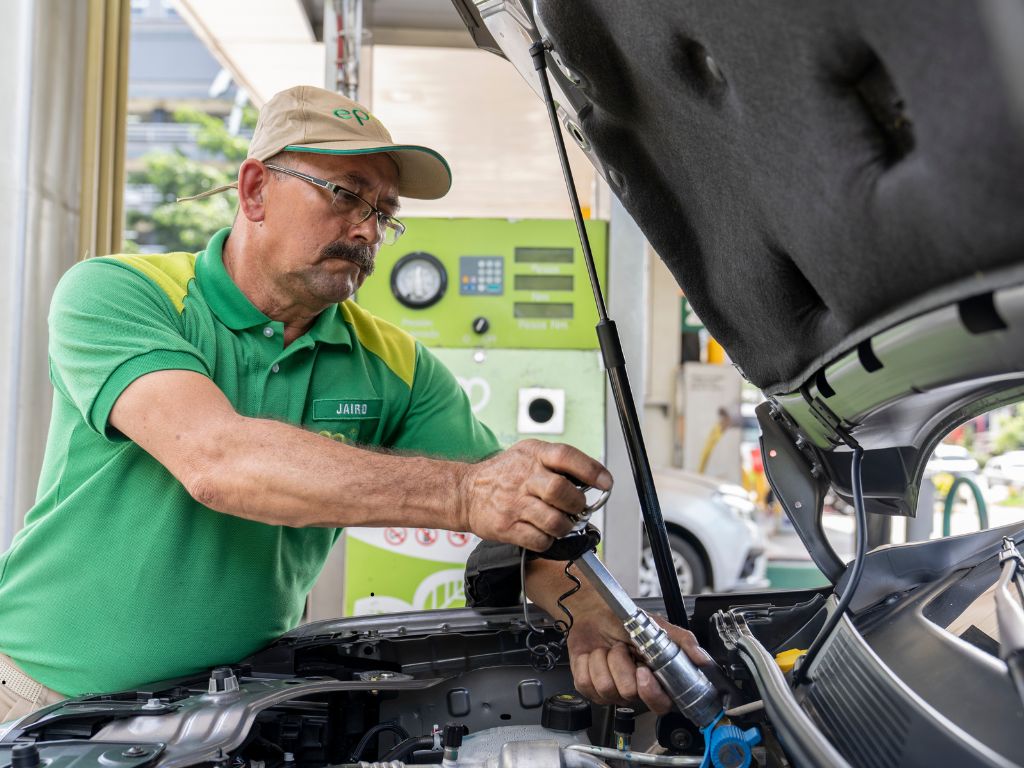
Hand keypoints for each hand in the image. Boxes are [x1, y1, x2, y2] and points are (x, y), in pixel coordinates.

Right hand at [457, 439, 611, 551]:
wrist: (466, 492)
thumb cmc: (503, 475)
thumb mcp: (528, 454)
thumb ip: (557, 462)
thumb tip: (591, 477)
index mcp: (534, 455)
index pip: (567, 457)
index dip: (591, 470)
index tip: (605, 482)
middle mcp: (524, 477)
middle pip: (561, 491)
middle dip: (577, 504)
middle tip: (577, 509)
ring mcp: (514, 503)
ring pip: (554, 521)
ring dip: (565, 526)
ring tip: (561, 523)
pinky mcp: (507, 527)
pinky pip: (539, 540)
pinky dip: (548, 541)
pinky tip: (544, 533)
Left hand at [567, 607, 710, 713]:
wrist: (594, 614)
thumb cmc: (623, 622)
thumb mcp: (656, 627)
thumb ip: (682, 642)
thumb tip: (702, 659)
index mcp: (654, 680)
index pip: (660, 704)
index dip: (651, 691)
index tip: (643, 671)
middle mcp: (633, 690)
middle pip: (629, 693)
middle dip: (623, 663)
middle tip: (623, 649)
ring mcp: (610, 691)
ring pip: (606, 687)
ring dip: (605, 659)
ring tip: (609, 649)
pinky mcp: (589, 688)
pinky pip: (586, 682)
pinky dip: (587, 661)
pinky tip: (593, 654)